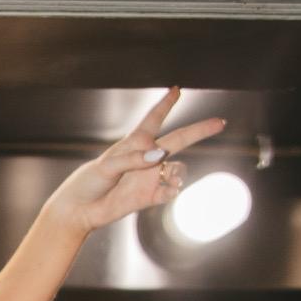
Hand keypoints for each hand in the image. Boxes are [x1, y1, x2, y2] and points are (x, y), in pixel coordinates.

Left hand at [44, 88, 228, 237]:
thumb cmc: (87, 182)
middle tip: (220, 122)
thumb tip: (160, 157)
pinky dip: (174, 189)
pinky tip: (167, 190)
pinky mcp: (150, 196)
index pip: (153, 119)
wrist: (80, 211)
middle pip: (179, 140)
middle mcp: (146, 158)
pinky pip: (172, 191)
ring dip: (180, 172)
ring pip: (179, 169)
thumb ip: (132, 159)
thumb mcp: (106, 166)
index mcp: (134, 143)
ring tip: (170, 177)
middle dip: (199, 130)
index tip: (177, 89)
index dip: (166, 104)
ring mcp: (150, 177)